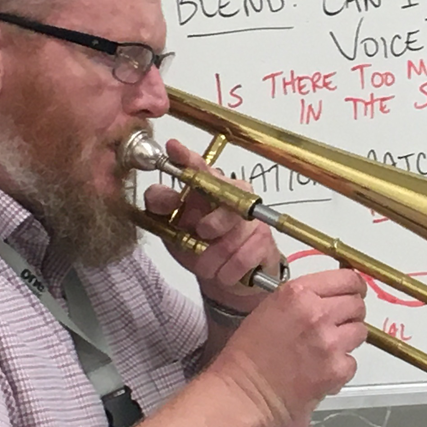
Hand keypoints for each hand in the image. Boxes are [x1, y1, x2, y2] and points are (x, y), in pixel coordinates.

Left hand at [143, 139, 278, 307]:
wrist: (229, 279)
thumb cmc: (200, 247)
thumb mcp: (172, 231)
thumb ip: (162, 211)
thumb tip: (162, 196)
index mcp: (206, 186)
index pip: (196, 167)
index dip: (185, 157)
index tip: (173, 147)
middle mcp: (232, 193)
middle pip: (222, 197)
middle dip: (211, 223)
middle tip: (202, 237)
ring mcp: (250, 216)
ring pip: (228, 238)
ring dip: (212, 260)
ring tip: (209, 264)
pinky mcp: (264, 239)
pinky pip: (241, 258)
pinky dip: (226, 272)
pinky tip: (225, 272)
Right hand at [213, 269, 367, 423]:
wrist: (243, 394)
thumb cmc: (248, 355)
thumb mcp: (270, 309)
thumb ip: (302, 299)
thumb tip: (330, 297)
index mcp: (298, 294)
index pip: (347, 279)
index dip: (355, 287)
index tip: (354, 292)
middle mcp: (317, 314)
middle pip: (358, 305)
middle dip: (350, 314)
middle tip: (338, 324)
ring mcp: (330, 342)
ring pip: (360, 331)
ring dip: (348, 339)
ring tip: (326, 349)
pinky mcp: (337, 370)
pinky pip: (352, 361)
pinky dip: (341, 367)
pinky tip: (321, 370)